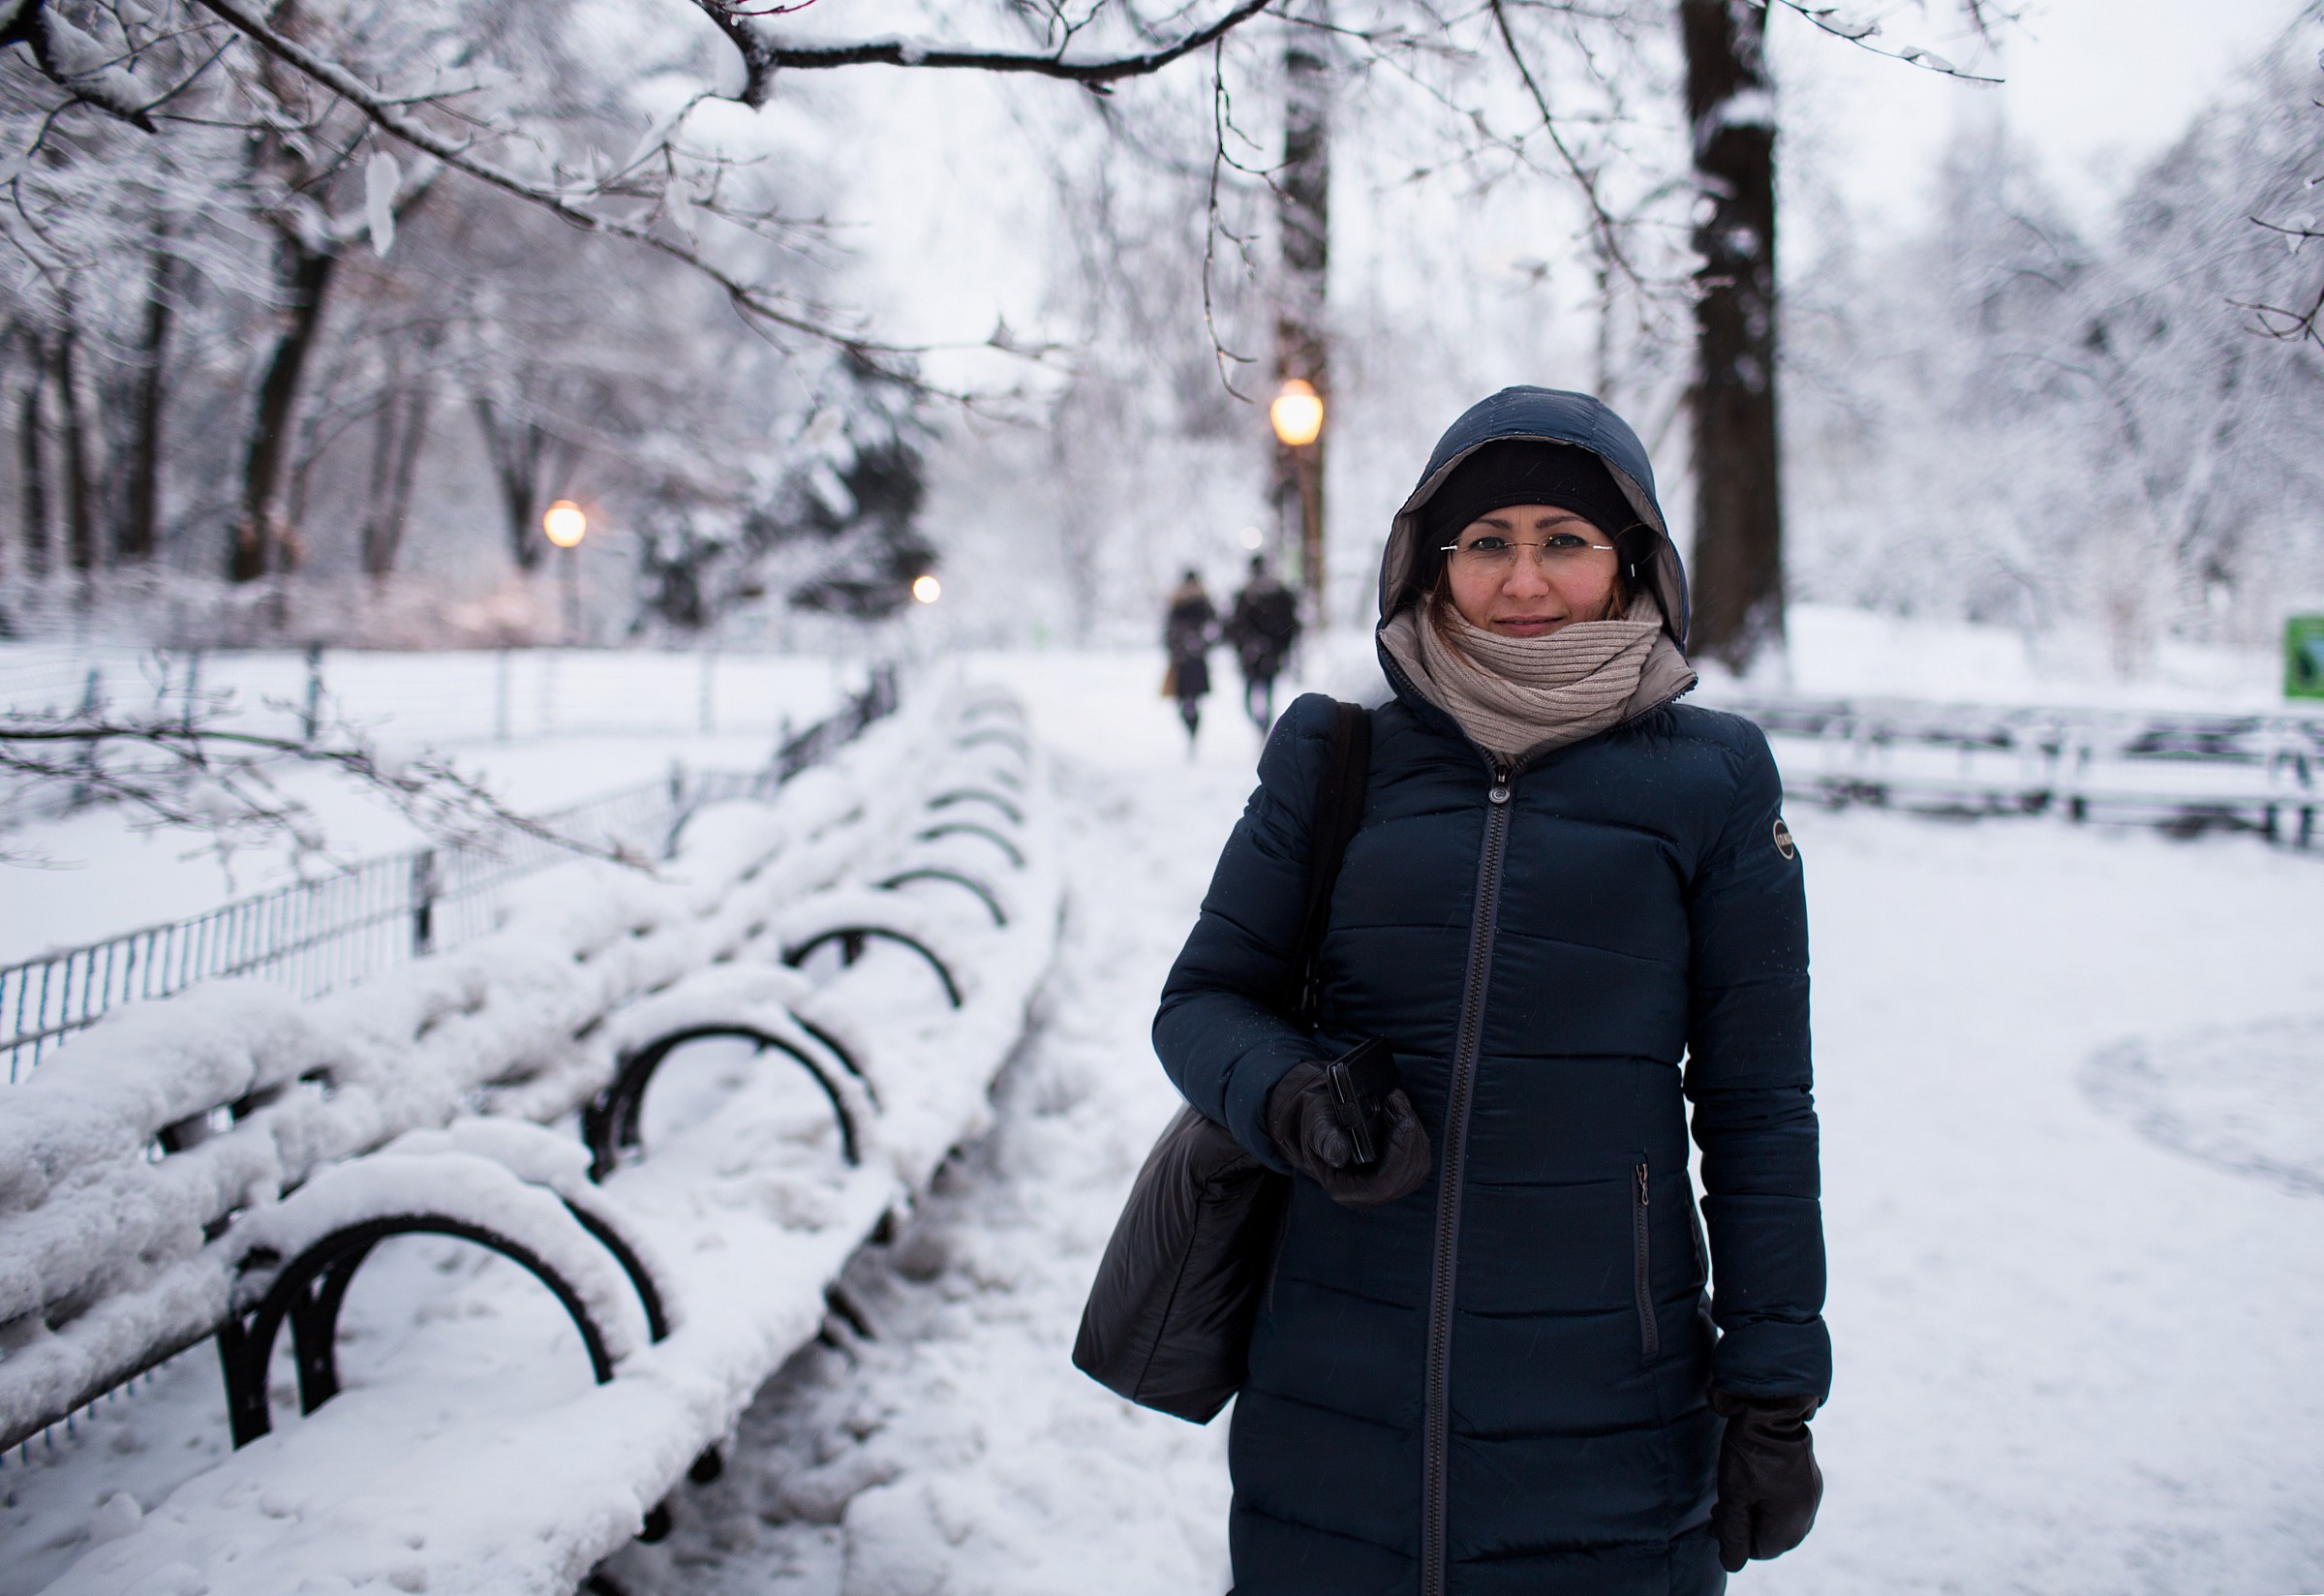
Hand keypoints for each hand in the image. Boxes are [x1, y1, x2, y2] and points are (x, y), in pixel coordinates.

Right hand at [1263, 1063, 1430, 1209]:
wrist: (1325, 1122)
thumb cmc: (1319, 1124)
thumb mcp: (1316, 1126)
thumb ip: (1325, 1140)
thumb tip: (1339, 1155)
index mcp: (1345, 1190)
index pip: (1384, 1185)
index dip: (1400, 1156)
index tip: (1405, 1122)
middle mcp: (1369, 1195)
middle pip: (1408, 1174)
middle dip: (1410, 1136)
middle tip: (1399, 1103)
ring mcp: (1387, 1186)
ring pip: (1418, 1165)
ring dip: (1414, 1131)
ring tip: (1396, 1105)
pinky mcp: (1400, 1174)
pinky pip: (1420, 1158)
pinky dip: (1416, 1133)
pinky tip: (1402, 1116)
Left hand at [1709, 1390, 1822, 1572]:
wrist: (1771, 1407)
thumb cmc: (1749, 1451)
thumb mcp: (1733, 1494)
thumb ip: (1732, 1532)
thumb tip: (1732, 1564)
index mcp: (1791, 1521)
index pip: (1760, 1549)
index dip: (1735, 1538)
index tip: (1717, 1518)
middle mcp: (1807, 1512)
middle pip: (1772, 1537)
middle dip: (1745, 1527)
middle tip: (1719, 1510)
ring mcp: (1812, 1495)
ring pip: (1780, 1519)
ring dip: (1755, 1514)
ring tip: (1731, 1499)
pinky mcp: (1810, 1479)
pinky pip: (1789, 1503)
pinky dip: (1769, 1501)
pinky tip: (1752, 1487)